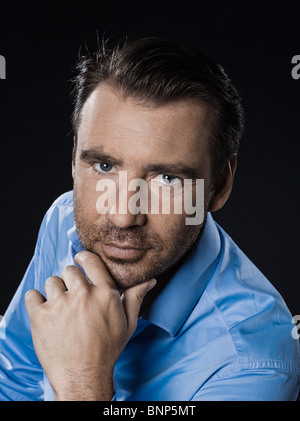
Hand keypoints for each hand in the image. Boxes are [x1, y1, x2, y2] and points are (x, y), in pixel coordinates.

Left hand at [24, 250, 155, 400]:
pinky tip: (45, 313)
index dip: (83, 257)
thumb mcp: (127, 323)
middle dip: (70, 281)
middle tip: (72, 297)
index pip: (90, 260)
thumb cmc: (107, 350)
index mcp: (104, 293)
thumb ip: (135, 297)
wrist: (83, 377)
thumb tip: (148, 280)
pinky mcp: (40, 316)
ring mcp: (60, 304)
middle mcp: (82, 294)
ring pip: (51, 281)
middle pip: (69, 270)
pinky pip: (32, 295)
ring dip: (54, 292)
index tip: (80, 260)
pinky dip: (36, 301)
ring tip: (60, 309)